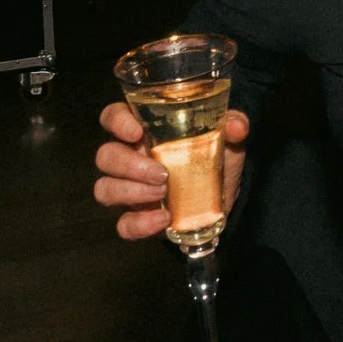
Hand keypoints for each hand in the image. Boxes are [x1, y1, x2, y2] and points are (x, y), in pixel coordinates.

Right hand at [94, 102, 248, 240]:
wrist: (222, 196)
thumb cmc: (214, 156)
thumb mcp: (227, 137)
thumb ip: (233, 125)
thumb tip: (237, 125)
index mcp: (143, 130)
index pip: (113, 117)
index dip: (116, 121)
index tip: (136, 131)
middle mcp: (129, 157)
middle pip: (105, 156)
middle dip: (129, 164)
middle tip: (162, 173)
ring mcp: (129, 189)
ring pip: (105, 188)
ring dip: (131, 191)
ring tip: (163, 193)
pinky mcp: (137, 218)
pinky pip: (123, 224)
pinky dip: (140, 224)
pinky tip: (163, 219)